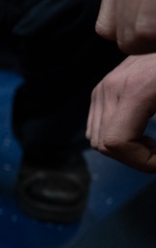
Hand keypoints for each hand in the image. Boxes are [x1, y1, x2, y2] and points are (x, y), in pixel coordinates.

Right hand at [87, 53, 155, 171]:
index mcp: (135, 91)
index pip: (117, 143)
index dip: (143, 161)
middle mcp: (111, 88)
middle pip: (104, 143)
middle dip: (134, 158)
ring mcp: (104, 86)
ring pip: (97, 137)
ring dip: (124, 148)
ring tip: (152, 145)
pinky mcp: (104, 86)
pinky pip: (97, 124)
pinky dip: (116, 135)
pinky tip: (141, 130)